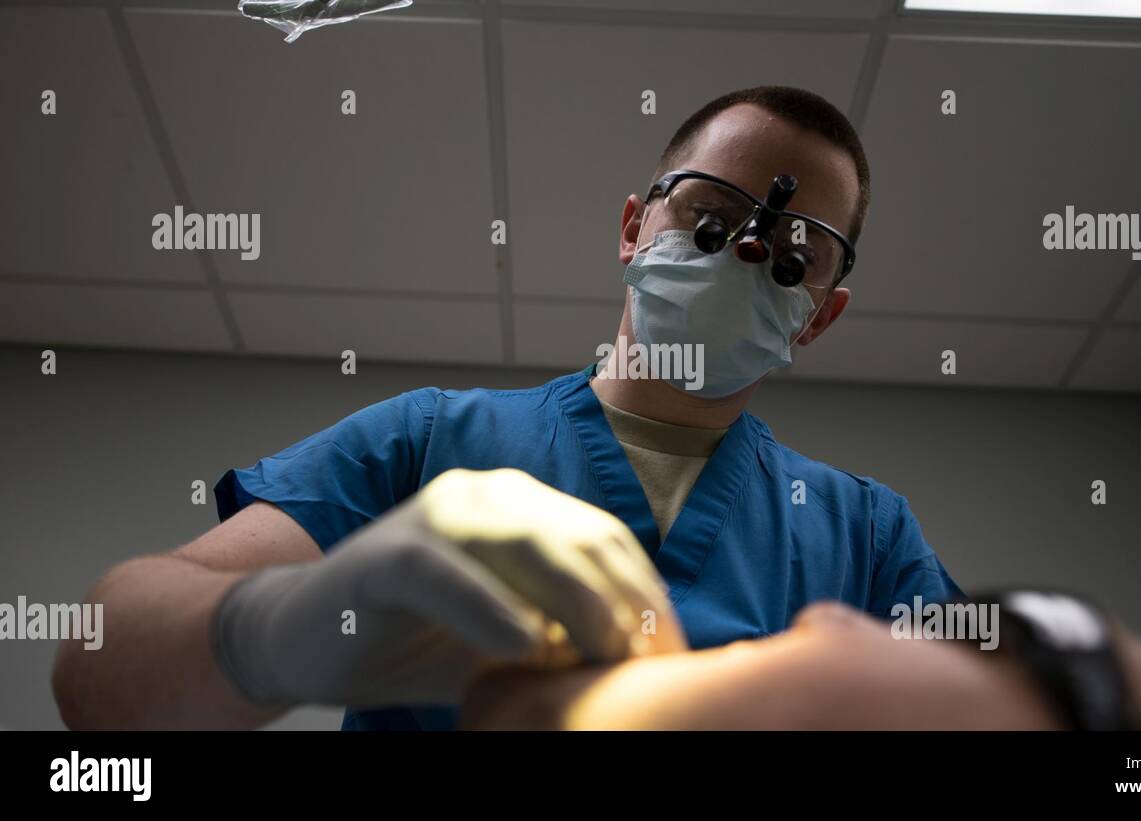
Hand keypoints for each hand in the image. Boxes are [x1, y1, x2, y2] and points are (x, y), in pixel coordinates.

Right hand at [210, 468, 684, 708]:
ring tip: (603, 657)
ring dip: (574, 604)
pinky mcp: (388, 551)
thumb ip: (563, 641)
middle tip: (648, 664)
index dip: (648, 596)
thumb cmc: (414, 643)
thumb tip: (641, 669)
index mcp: (523, 507)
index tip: (674, 654)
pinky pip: (449, 573)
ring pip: (526, 546)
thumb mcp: (504, 642)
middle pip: (580, 539)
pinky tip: (524, 646)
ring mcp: (436, 516)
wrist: (302, 639)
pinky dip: (490, 609)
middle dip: (625, 604)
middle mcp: (487, 495)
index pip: (608, 541)